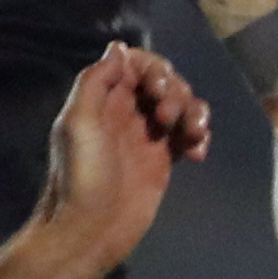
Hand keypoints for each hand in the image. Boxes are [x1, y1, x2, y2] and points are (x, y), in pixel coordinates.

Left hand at [37, 44, 208, 267]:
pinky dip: (199, 137)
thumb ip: (95, 82)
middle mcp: (127, 111)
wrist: (90, 230)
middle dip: (175, 92)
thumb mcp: (78, 123)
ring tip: (194, 136)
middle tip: (166, 119)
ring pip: (182, 106)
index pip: (136, 64)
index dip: (154, 69)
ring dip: (194, 112)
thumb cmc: (81, 176)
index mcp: (104, 98)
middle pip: (164, 81)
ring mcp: (148, 135)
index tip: (157, 90)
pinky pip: (188, 134)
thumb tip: (118, 48)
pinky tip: (197, 154)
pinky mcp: (164, 159)